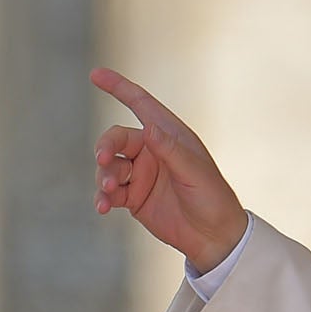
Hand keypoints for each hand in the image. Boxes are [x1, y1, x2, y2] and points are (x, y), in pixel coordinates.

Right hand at [90, 67, 247, 271]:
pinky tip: (102, 207)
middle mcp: (152, 150)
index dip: (119, 87)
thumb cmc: (212, 198)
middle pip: (117, 139)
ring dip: (104, 176)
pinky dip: (102, 197)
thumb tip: (148, 127)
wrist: (214, 237)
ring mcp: (140, 174)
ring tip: (108, 192)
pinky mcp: (133, 197)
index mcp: (169, 135)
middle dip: (106, 147)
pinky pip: (109, 192)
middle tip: (103, 160)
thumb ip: (170, 150)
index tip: (96, 74)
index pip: (140, 104)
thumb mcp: (195, 173)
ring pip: (109, 166)